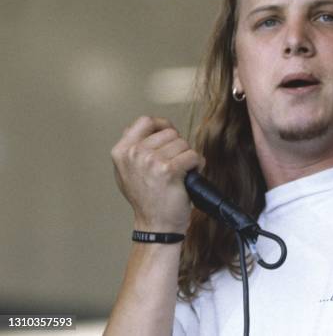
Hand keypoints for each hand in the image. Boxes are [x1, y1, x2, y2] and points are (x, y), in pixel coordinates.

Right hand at [110, 116, 204, 232]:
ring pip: (183, 143)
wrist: (156, 225)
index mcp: (122, 151)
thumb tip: (145, 127)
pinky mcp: (168, 170)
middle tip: (175, 165)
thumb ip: (133, 148)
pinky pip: (192, 156)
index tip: (170, 137)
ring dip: (187, 157)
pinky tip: (190, 175)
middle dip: (178, 147)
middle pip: (170, 132)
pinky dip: (197, 165)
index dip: (162, 126)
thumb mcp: (128, 171)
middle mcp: (134, 153)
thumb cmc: (147, 200)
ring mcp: (150, 160)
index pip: (146, 121)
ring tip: (180, 173)